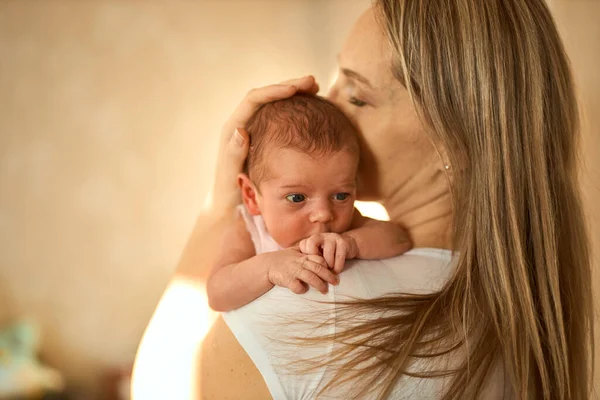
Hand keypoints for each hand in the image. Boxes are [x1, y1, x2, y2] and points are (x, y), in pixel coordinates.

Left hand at [209, 76, 319, 214]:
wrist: (228, 205)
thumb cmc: (229, 193)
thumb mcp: (230, 176)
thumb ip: (233, 155)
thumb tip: (241, 130)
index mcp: (234, 128)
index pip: (254, 99)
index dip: (274, 90)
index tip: (296, 89)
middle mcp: (244, 124)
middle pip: (267, 95)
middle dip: (289, 86)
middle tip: (313, 83)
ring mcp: (255, 130)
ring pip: (275, 104)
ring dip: (294, 94)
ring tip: (315, 90)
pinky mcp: (264, 137)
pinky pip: (281, 116)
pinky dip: (296, 109)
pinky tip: (313, 110)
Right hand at [265, 248, 337, 294]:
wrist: (267, 265)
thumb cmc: (283, 259)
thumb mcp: (295, 252)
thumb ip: (306, 252)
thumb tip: (320, 255)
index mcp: (303, 257)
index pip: (320, 259)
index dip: (328, 266)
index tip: (333, 272)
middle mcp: (300, 263)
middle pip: (318, 269)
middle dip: (329, 276)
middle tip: (336, 282)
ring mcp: (294, 271)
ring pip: (311, 278)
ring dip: (320, 285)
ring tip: (325, 291)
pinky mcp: (287, 280)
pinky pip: (297, 286)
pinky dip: (302, 289)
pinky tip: (304, 290)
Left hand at [299, 233, 357, 273]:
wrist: (348, 245)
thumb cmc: (329, 253)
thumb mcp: (318, 254)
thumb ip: (310, 259)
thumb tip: (304, 273)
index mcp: (312, 239)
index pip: (303, 245)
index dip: (307, 257)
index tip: (312, 265)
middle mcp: (321, 235)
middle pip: (312, 244)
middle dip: (316, 259)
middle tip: (320, 269)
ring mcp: (332, 237)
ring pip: (327, 252)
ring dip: (329, 265)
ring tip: (329, 271)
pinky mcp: (343, 242)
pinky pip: (339, 256)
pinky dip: (338, 266)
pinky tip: (337, 271)